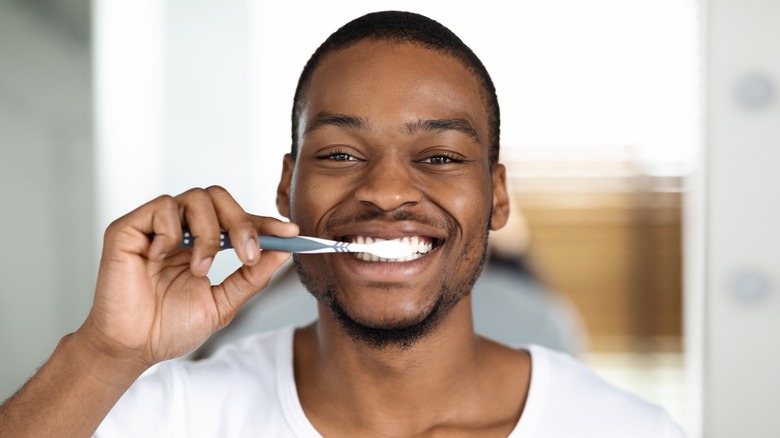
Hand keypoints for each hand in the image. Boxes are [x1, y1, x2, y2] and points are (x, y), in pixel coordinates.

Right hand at [78, 186, 297, 367]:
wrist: (133, 348)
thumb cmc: (169, 328)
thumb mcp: (223, 303)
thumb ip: (251, 277)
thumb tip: (283, 251)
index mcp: (203, 244)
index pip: (238, 219)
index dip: (265, 222)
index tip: (291, 233)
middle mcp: (180, 229)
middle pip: (219, 197)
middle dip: (241, 223)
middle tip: (247, 254)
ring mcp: (155, 226)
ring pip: (196, 198)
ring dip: (208, 234)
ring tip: (200, 270)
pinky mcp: (129, 228)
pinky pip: (162, 207)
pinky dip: (171, 233)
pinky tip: (161, 259)